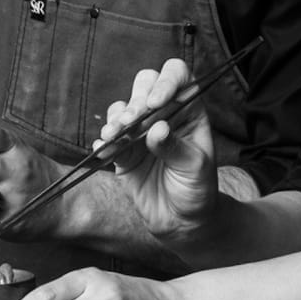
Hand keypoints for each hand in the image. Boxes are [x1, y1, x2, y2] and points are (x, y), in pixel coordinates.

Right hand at [97, 60, 218, 243]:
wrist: (180, 221)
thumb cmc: (197, 190)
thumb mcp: (195, 169)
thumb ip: (176, 148)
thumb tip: (157, 128)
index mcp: (189, 111)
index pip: (179, 78)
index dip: (166, 81)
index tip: (155, 103)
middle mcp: (163, 115)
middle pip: (145, 84)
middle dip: (135, 99)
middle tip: (131, 121)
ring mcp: (140, 131)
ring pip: (122, 108)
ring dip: (116, 119)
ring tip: (114, 136)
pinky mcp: (123, 151)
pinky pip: (107, 138)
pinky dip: (103, 142)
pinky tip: (104, 150)